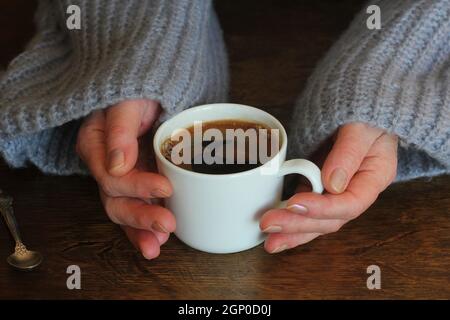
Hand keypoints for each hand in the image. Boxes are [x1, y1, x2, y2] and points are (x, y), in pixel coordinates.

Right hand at [76, 99, 175, 259]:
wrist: (154, 89)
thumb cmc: (140, 88)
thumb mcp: (129, 100)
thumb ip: (120, 129)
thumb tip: (118, 164)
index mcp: (95, 143)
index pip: (111, 174)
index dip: (137, 185)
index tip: (165, 188)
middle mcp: (105, 164)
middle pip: (115, 198)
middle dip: (140, 216)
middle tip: (166, 225)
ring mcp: (122, 176)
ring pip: (125, 209)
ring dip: (140, 230)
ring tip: (158, 245)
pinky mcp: (138, 182)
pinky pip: (138, 207)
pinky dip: (146, 226)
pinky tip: (159, 240)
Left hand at [260, 122, 397, 252]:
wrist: (359, 110)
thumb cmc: (365, 114)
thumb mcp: (362, 126)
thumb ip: (349, 153)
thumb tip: (332, 184)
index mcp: (373, 178)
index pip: (350, 204)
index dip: (322, 208)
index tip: (295, 203)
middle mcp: (355, 192)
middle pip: (329, 219)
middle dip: (298, 224)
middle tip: (269, 225)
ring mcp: (336, 193)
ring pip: (316, 221)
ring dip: (292, 231)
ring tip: (269, 242)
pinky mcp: (318, 188)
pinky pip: (305, 210)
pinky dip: (290, 220)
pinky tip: (274, 231)